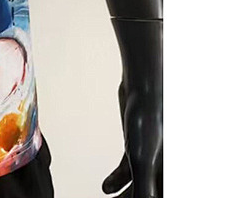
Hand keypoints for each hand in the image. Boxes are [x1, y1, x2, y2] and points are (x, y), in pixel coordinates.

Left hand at [102, 81, 162, 197]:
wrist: (143, 89)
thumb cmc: (148, 119)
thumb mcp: (141, 160)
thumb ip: (144, 188)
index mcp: (169, 175)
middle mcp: (163, 168)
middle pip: (147, 194)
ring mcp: (151, 158)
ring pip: (138, 186)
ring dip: (123, 196)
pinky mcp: (139, 147)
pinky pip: (130, 171)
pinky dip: (118, 181)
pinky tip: (106, 188)